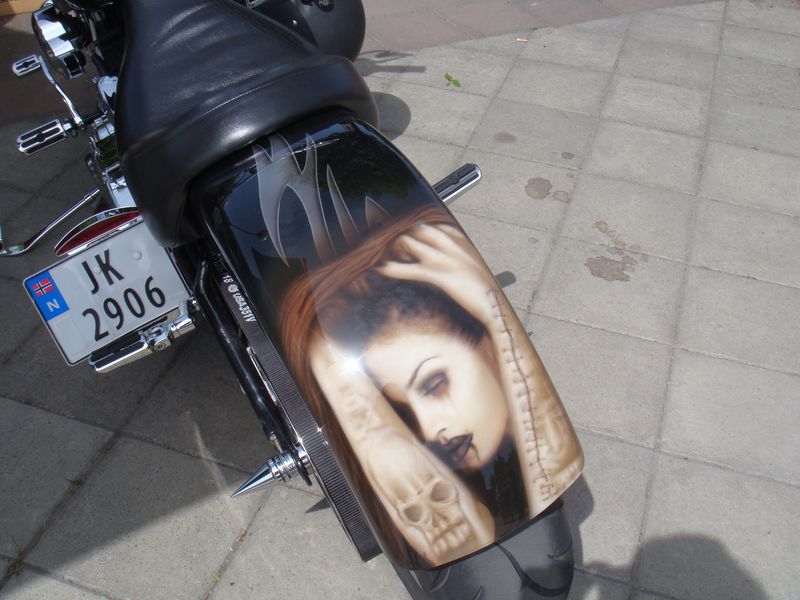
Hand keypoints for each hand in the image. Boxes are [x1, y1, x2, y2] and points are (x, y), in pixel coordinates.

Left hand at [377, 224, 496, 324]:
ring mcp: (444, 260)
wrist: (493, 307)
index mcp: (461, 242)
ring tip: (387, 259)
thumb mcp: (472, 268)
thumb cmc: (483, 293)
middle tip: (394, 251)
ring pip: (409, 242)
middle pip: (418, 229)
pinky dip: (392, 269)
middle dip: (403, 237)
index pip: (433, 226)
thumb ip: (458, 259)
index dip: (416, 232)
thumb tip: (444, 260)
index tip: (407, 240)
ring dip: (395, 249)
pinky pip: (409, 269)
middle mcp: (452, 246)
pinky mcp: (439, 276)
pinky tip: (382, 270)